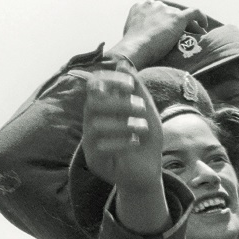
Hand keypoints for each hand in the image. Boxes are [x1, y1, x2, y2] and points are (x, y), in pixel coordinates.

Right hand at [82, 68, 160, 189]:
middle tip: (142, 108)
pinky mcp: (94, 161)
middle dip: (119, 102)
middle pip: (92, 104)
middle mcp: (92, 123)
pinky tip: (136, 143)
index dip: (109, 80)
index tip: (131, 85)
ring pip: (95, 125)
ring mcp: (90, 142)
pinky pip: (99, 146)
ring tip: (143, 128)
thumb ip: (137, 92)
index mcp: (103, 109)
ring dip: (123, 123)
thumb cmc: (146, 142)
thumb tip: (124, 65)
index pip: (94, 86)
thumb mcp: (147, 114)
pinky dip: (121, 142)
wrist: (148, 174)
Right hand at [108, 0, 207, 68]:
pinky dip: (201, 17)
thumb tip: (146, 38)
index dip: (165, 20)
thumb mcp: (131, 33)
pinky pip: (195, 12)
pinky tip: (204, 26)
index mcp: (140, 6)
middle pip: (172, 13)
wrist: (135, 49)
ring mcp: (166, 10)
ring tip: (196, 37)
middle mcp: (154, 4)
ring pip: (183, 16)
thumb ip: (140, 29)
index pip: (158, 11)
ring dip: (190, 26)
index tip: (168, 30)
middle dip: (178, 24)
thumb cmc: (131, 48)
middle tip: (185, 36)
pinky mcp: (177, 17)